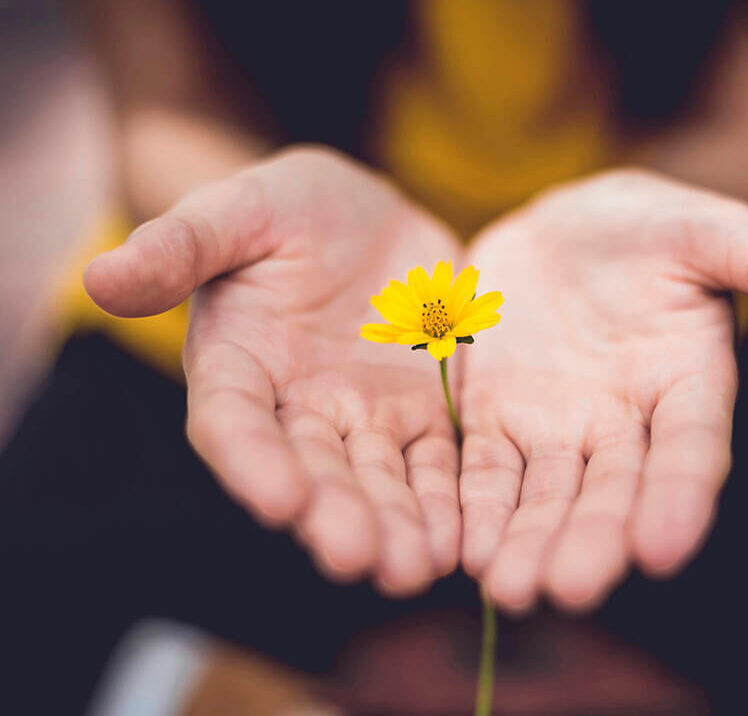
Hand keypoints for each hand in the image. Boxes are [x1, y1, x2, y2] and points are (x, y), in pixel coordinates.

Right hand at [85, 147, 462, 594]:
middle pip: (313, 471)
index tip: (279, 501)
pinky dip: (447, 501)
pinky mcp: (422, 413)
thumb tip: (100, 276)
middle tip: (359, 559)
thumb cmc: (286, 208)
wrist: (365, 216)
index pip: (234, 423)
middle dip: (335, 515)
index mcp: (239, 365)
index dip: (252, 462)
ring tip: (415, 568)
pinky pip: (436, 463)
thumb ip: (180, 245)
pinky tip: (462, 540)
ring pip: (379, 480)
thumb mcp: (237, 210)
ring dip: (396, 526)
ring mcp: (364, 416)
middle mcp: (298, 408)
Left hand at [459, 169, 747, 611]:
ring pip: (545, 495)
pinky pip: (484, 469)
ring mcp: (558, 427)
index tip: (664, 548)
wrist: (562, 229)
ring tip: (509, 589)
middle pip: (611, 490)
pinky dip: (474, 506)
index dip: (681, 496)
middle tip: (569, 589)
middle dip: (592, 539)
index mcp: (687, 383)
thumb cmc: (648, 228)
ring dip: (528, 541)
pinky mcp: (496, 419)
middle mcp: (625, 423)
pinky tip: (461, 547)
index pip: (691, 449)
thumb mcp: (711, 232)